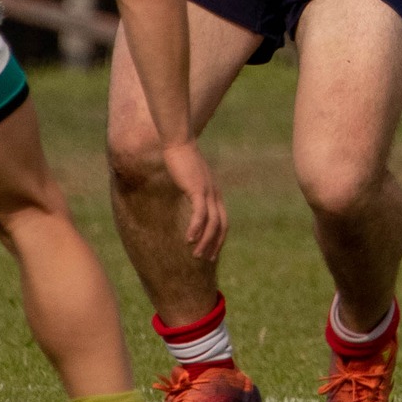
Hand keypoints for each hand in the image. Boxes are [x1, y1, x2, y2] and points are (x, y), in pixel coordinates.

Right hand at [160, 141, 225, 260]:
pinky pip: (200, 213)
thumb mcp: (190, 179)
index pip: (222, 221)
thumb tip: (187, 199)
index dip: (218, 238)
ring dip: (205, 240)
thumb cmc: (181, 159)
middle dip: (215, 244)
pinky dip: (196, 227)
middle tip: (206, 259)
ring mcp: (208, 192)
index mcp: (214, 193)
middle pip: (221, 225)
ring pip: (212, 223)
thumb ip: (192, 190)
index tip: (212, 252)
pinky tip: (189, 238)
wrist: (179, 143)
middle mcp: (214, 194)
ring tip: (196, 254)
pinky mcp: (197, 189)